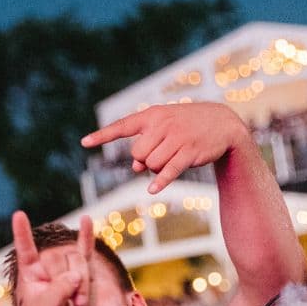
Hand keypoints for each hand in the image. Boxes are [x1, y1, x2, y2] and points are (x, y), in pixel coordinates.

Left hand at [11, 209, 94, 305]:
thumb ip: (60, 289)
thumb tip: (76, 275)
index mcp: (31, 274)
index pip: (26, 250)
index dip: (22, 234)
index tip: (18, 215)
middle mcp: (48, 267)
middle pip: (60, 258)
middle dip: (68, 282)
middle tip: (69, 304)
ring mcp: (67, 267)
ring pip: (78, 261)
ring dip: (82, 285)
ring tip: (77, 302)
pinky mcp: (85, 271)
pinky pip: (86, 250)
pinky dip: (87, 236)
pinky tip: (86, 220)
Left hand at [81, 101, 249, 193]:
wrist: (223, 123)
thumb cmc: (187, 127)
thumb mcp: (165, 131)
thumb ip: (146, 146)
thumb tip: (135, 168)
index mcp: (153, 115)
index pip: (123, 126)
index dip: (103, 135)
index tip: (84, 142)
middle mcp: (163, 124)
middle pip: (137, 154)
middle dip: (145, 161)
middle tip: (162, 154)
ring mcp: (177, 137)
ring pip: (151, 165)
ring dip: (157, 169)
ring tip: (173, 158)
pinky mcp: (190, 152)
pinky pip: (169, 170)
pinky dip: (160, 181)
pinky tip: (152, 190)